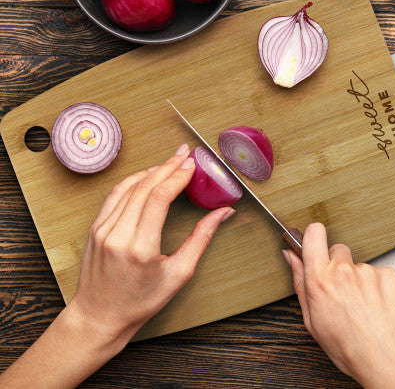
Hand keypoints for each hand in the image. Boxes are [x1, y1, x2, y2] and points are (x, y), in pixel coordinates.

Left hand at [68, 144, 234, 344]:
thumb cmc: (141, 301)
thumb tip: (223, 212)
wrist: (100, 315)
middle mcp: (118, 235)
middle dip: (167, 166)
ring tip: (169, 162)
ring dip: (150, 170)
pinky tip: (146, 175)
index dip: (177, 176)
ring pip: (128, 187)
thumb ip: (202, 238)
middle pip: (144, 187)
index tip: (192, 165)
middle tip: (184, 154)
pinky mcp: (95, 228)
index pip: (159, 198)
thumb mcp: (179, 274)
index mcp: (141, 248)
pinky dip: (132, 181)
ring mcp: (103, 230)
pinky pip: (115, 195)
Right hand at [283, 223, 394, 388]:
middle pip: (338, 249)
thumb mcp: (312, 320)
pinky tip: (381, 307)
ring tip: (366, 307)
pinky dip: (381, 287)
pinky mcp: (390, 275)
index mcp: (319, 280)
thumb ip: (300, 282)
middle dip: (338, 264)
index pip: (314, 234)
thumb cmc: (349, 348)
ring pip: (360, 266)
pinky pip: (381, 274)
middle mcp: (343, 271)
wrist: (391, 364)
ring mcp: (368, 272)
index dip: (314, 235)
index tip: (315, 242)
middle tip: (345, 291)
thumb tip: (291, 256)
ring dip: (361, 280)